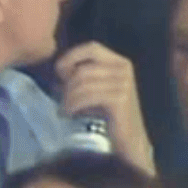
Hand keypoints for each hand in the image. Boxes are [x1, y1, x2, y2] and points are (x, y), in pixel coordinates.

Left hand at [57, 42, 153, 171]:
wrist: (129, 140)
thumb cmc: (108, 113)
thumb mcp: (96, 88)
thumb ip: (83, 74)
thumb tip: (58, 68)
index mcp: (120, 62)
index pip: (91, 47)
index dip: (71, 56)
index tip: (59, 72)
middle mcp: (124, 69)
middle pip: (82, 69)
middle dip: (67, 85)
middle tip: (62, 99)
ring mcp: (123, 84)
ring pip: (82, 83)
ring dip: (68, 97)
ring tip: (64, 109)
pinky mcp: (120, 99)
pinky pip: (86, 96)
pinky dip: (73, 105)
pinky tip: (69, 114)